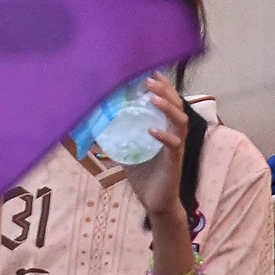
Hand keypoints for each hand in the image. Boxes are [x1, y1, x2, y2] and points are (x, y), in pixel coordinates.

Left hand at [120, 73, 192, 217]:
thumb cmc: (144, 177)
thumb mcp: (126, 152)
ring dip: (167, 108)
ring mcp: (175, 149)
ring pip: (180, 123)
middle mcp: (173, 136)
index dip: (163, 87)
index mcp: (163, 130)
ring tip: (153, 97)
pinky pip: (174, 146)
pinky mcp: (174, 163)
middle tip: (150, 79)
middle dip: (165, 91)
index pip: (168, 103)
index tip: (151, 71)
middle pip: (177, 107)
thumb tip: (94, 124)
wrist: (156, 204)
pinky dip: (164, 136)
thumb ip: (116, 137)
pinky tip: (152, 130)